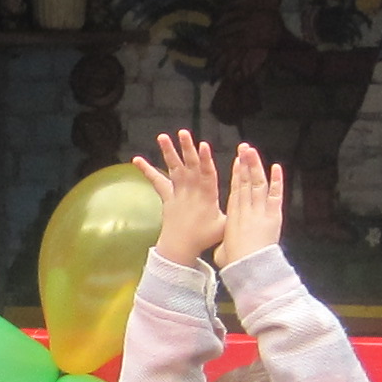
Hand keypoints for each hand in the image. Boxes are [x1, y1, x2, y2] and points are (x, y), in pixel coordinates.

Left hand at [135, 131, 224, 268]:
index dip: (206, 159)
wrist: (181, 248)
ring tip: (162, 136)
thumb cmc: (205, 238)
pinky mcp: (167, 197)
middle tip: (183, 132)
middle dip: (187, 148)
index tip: (204, 145)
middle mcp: (192, 190)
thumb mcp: (225, 225)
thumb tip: (245, 203)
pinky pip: (156, 181)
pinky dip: (147, 170)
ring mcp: (178, 192)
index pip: (207, 174)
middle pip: (190, 166)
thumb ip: (234, 210)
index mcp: (208, 195)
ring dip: (169, 151)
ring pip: (174, 168)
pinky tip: (136, 160)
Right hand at [216, 140, 285, 268]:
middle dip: (245, 164)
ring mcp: (259, 210)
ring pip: (257, 183)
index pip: (236, 190)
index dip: (237, 174)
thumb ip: (225, 243)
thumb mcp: (224, 251)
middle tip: (245, 148)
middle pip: (246, 181)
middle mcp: (246, 208)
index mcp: (233, 215)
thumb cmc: (235, 262)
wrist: (248, 266)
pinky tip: (276, 167)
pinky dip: (277, 181)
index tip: (238, 162)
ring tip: (253, 151)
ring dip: (256, 166)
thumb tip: (223, 248)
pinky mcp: (273, 215)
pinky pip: (275, 194)